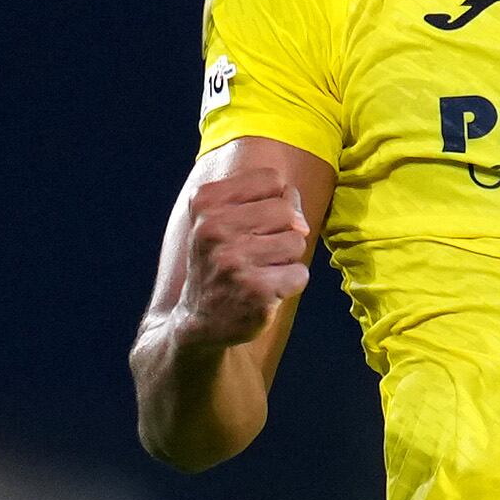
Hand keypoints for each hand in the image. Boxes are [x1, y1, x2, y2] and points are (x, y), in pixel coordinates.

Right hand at [176, 165, 313, 346]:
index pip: (271, 179)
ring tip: (261, 270)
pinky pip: (300, 273)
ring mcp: (234, 261)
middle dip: (285, 231)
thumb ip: (262, 199)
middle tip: (260, 252)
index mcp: (205, 202)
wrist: (199, 320)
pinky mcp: (255, 291)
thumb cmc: (220, 262)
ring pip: (297, 241)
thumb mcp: (219, 218)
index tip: (257, 221)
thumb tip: (300, 221)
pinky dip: (291, 283)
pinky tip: (266, 290)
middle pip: (286, 210)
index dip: (275, 199)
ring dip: (288, 258)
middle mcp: (214, 229)